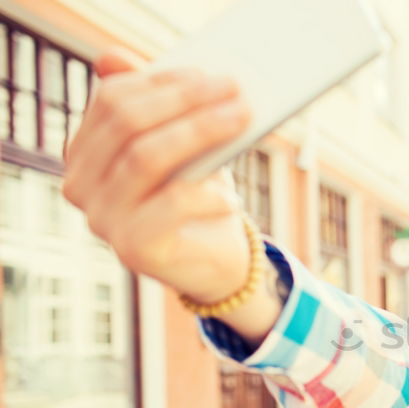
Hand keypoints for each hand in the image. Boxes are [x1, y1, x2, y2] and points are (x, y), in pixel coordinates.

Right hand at [62, 47, 253, 302]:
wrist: (212, 263)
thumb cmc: (196, 194)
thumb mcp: (181, 144)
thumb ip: (158, 105)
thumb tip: (116, 57)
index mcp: (84, 151)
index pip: (111, 100)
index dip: (161, 82)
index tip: (209, 73)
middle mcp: (81, 184)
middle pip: (127, 123)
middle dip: (186, 101)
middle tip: (233, 90)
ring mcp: (102, 218)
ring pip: (146, 157)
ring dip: (201, 132)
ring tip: (241, 121)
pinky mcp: (133, 248)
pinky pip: (172, 204)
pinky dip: (209, 194)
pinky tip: (232, 196)